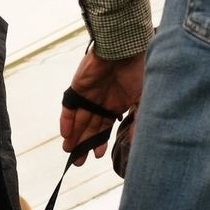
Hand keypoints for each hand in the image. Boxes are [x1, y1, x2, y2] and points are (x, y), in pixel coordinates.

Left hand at [61, 48, 144, 165]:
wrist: (125, 48)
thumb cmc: (138, 71)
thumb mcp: (142, 99)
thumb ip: (137, 121)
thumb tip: (136, 143)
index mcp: (117, 105)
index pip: (105, 128)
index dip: (100, 142)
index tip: (96, 156)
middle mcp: (102, 102)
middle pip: (90, 127)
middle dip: (84, 144)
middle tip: (78, 161)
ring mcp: (89, 95)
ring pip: (78, 120)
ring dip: (73, 136)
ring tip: (69, 151)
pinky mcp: (78, 88)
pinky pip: (69, 107)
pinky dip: (67, 121)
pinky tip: (66, 134)